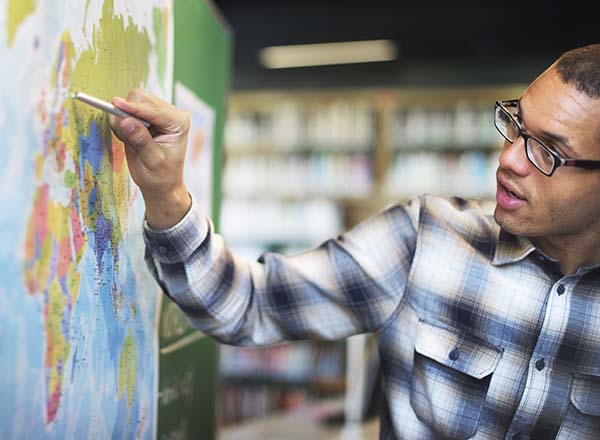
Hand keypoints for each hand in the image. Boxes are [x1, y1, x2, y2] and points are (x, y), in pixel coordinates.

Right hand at [110, 88, 191, 228]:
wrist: (162, 184)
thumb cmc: (161, 175)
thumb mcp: (152, 161)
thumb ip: (140, 140)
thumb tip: (125, 121)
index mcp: (179, 122)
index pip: (153, 109)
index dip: (133, 108)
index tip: (115, 104)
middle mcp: (170, 113)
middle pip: (140, 98)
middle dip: (127, 113)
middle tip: (124, 136)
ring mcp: (157, 112)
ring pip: (131, 101)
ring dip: (123, 118)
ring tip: (130, 140)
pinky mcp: (146, 116)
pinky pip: (126, 109)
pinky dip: (122, 121)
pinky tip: (129, 138)